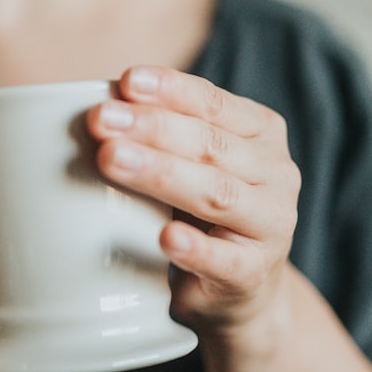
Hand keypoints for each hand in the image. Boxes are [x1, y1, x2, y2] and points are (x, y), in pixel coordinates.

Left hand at [87, 67, 300, 334]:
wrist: (242, 290)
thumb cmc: (202, 212)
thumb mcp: (190, 164)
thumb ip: (160, 135)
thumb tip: (96, 110)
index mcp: (261, 133)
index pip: (214, 103)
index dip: (170, 89)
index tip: (126, 81)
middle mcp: (276, 174)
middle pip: (209, 144)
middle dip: (151, 128)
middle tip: (100, 120)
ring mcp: (271, 226)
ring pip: (216, 194)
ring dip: (160, 174)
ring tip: (112, 160)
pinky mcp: (253, 274)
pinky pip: (223, 260)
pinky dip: (194, 248)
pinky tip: (165, 238)